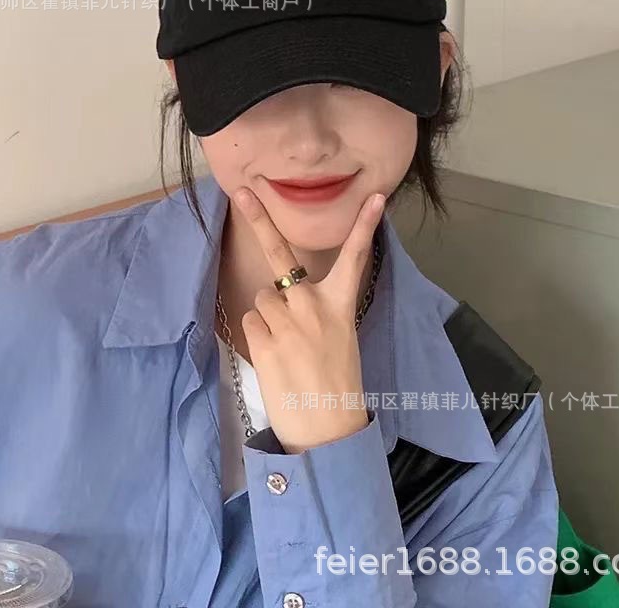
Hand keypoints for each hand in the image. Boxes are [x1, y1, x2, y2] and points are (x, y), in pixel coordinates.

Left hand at [232, 186, 385, 453]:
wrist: (326, 428)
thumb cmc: (337, 382)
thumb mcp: (341, 337)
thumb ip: (319, 310)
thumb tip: (288, 293)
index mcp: (340, 305)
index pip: (356, 258)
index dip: (364, 226)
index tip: (376, 197)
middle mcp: (313, 304)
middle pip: (280, 257)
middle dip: (259, 219)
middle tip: (243, 190)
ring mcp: (287, 320)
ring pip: (263, 297)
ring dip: (268, 314)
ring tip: (285, 344)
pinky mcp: (264, 340)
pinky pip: (252, 320)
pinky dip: (258, 333)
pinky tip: (275, 355)